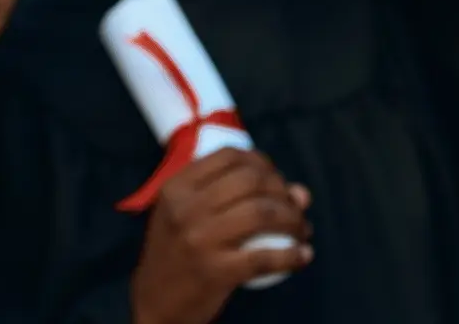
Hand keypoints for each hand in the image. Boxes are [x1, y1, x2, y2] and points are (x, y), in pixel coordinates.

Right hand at [129, 148, 314, 323]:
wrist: (156, 302)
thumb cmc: (178, 254)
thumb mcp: (187, 216)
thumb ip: (236, 197)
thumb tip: (301, 193)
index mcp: (176, 188)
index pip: (229, 156)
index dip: (262, 163)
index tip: (274, 180)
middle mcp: (185, 208)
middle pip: (251, 181)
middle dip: (282, 191)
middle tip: (293, 208)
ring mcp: (200, 239)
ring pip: (262, 213)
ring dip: (293, 220)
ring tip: (301, 231)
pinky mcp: (215, 271)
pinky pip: (265, 257)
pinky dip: (292, 255)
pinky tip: (303, 255)